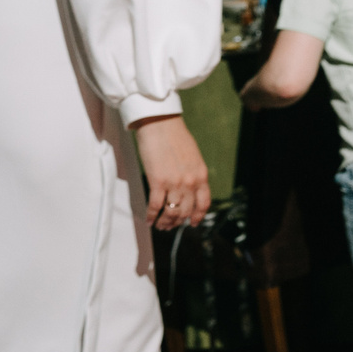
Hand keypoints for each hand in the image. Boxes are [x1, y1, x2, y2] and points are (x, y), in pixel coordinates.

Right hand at [131, 113, 211, 229]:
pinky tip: (148, 220)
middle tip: (170, 226)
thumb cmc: (175, 137)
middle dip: (178, 221)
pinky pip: (155, 206)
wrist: (161, 124)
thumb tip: (189, 188)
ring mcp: (175, 183)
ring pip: (171, 212)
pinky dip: (151, 216)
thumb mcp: (193, 157)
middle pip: (185, 211)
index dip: (198, 216)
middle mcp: (191, 182)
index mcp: (201, 175)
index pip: (203, 203)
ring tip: (160, 226)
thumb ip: (193, 173)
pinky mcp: (158, 182)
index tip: (192, 223)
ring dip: (165, 222)